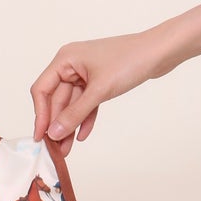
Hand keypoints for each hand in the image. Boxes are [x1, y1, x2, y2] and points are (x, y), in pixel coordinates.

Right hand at [30, 30, 168, 153]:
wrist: (160, 52)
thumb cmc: (130, 60)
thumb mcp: (99, 90)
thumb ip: (75, 113)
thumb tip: (54, 132)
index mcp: (65, 59)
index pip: (42, 89)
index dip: (40, 114)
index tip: (41, 136)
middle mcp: (72, 65)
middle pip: (57, 99)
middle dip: (57, 124)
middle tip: (56, 148)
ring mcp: (86, 74)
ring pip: (72, 104)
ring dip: (70, 125)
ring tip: (67, 148)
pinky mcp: (100, 81)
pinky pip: (87, 103)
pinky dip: (85, 118)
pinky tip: (83, 135)